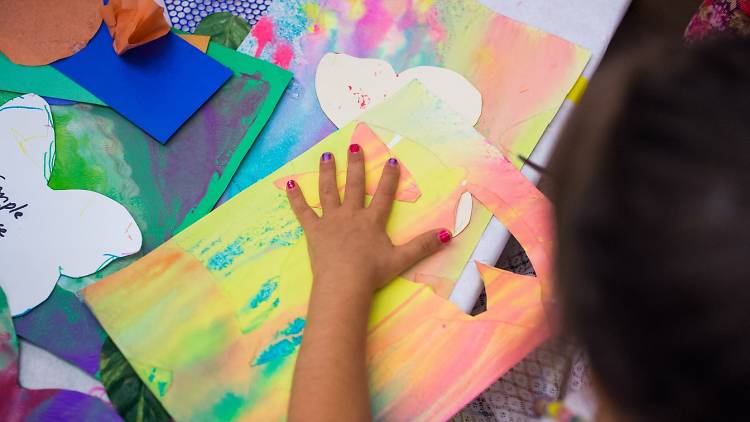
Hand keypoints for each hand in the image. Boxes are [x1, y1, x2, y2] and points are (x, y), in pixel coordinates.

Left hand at [286, 143, 451, 298]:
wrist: (344, 283)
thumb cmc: (372, 273)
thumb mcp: (401, 259)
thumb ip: (424, 245)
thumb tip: (448, 234)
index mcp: (372, 221)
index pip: (384, 195)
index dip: (390, 177)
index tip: (392, 159)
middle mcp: (351, 215)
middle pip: (355, 185)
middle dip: (356, 165)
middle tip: (354, 146)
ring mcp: (330, 221)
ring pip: (328, 192)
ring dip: (328, 172)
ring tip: (327, 156)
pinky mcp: (313, 231)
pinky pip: (302, 211)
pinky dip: (295, 198)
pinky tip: (290, 183)